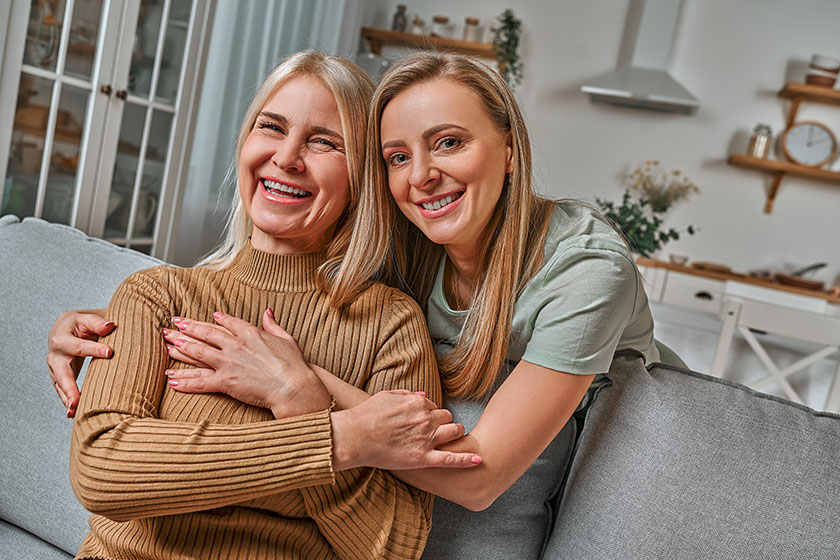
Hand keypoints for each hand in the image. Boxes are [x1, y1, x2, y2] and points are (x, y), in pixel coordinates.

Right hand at [47, 309, 113, 417]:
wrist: (67, 328)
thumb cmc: (81, 323)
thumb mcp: (88, 318)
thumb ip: (97, 322)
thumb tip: (109, 326)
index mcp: (62, 336)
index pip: (79, 346)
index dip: (94, 349)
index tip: (110, 353)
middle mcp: (55, 354)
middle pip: (61, 372)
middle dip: (69, 386)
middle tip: (76, 401)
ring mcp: (55, 367)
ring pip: (59, 385)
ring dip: (67, 398)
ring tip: (74, 411)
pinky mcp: (59, 377)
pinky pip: (62, 391)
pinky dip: (67, 402)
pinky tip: (74, 414)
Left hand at [163, 309, 331, 417]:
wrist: (293, 385)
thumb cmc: (294, 365)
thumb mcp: (287, 339)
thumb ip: (273, 324)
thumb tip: (268, 311)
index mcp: (251, 333)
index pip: (229, 322)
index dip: (218, 319)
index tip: (209, 317)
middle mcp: (235, 345)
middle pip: (206, 334)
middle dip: (188, 328)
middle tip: (174, 324)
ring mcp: (228, 363)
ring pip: (198, 353)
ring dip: (180, 348)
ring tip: (167, 344)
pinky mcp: (225, 382)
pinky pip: (200, 381)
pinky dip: (185, 380)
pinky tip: (171, 378)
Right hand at [331, 390, 481, 470]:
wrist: (353, 437)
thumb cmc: (365, 416)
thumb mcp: (386, 396)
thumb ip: (407, 394)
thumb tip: (424, 395)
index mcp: (418, 402)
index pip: (435, 406)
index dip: (431, 413)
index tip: (424, 420)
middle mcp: (426, 419)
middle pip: (447, 418)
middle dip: (444, 423)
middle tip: (436, 430)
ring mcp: (426, 439)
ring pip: (453, 432)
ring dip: (455, 434)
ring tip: (454, 438)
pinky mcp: (423, 458)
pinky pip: (450, 459)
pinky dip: (466, 460)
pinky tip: (479, 460)